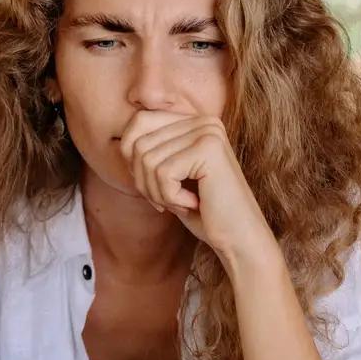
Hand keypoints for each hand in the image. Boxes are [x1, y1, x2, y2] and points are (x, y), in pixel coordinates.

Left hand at [118, 110, 277, 266]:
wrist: (239, 239)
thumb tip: (121, 142)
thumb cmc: (204, 212)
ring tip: (181, 203)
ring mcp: (207, 133)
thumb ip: (151, 153)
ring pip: (147, 159)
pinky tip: (193, 204)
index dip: (133, 160)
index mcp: (194, 122)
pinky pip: (162, 174)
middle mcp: (203, 121)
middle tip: (167, 201)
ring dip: (157, 192)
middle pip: (138, 143)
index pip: (139, 123)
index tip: (154, 187)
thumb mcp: (171, 178)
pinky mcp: (208, 150)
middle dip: (144, 181)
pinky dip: (170, 197)